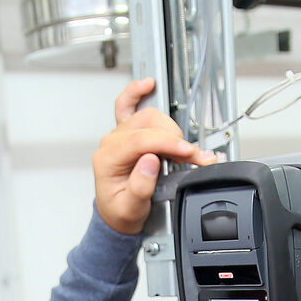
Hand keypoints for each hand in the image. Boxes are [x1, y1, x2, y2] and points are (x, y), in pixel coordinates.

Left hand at [93, 78, 217, 234]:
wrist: (117, 215)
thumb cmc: (122, 211)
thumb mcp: (131, 209)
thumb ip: (139, 187)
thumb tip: (150, 161)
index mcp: (108, 159)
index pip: (141, 140)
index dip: (169, 144)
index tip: (189, 152)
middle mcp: (112, 143)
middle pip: (148, 125)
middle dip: (175, 139)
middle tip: (193, 156)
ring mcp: (119, 135)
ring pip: (149, 116)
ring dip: (170, 128)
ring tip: (183, 148)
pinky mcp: (128, 132)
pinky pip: (127, 105)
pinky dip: (136, 92)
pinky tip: (147, 84)